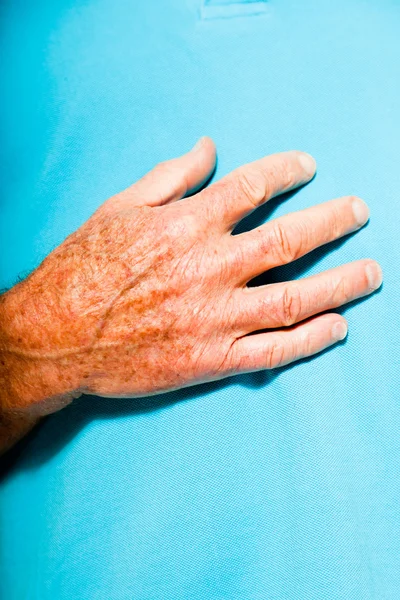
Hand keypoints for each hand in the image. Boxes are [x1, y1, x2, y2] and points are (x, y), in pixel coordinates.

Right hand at [0, 137, 381, 419]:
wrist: (56, 336)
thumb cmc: (83, 268)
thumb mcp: (118, 208)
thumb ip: (169, 177)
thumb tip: (209, 149)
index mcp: (185, 225)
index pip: (252, 187)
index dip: (287, 171)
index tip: (308, 167)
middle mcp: (208, 268)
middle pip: (289, 239)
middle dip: (333, 221)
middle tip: (359, 212)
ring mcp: (214, 317)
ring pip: (294, 298)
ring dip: (341, 283)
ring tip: (371, 274)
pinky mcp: (211, 359)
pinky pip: (272, 351)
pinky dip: (309, 340)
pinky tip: (337, 327)